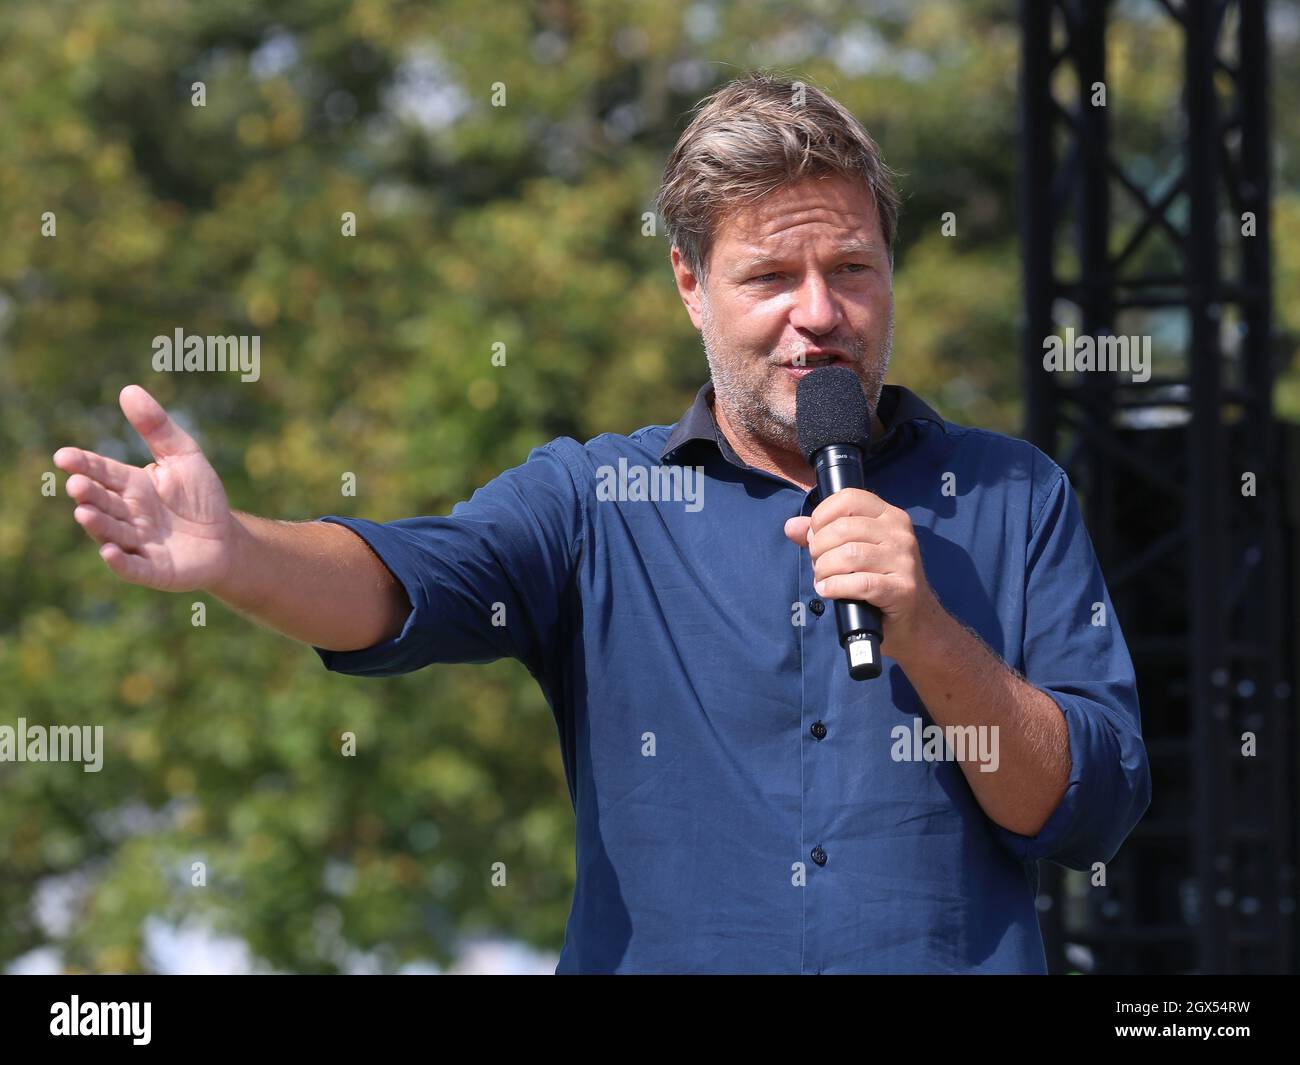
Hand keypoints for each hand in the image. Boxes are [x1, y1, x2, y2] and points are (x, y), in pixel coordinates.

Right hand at [54, 384, 239, 591]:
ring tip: (85, 512)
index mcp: (132, 485)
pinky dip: (120, 562)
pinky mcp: (153, 569)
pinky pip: (133, 567)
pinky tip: (109, 552)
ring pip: (111, 533)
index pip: (103, 472)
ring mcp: (138, 543)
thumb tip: (128, 390)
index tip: (64, 456)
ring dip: (97, 525)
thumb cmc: (201, 497)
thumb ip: (158, 428)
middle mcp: (128, 514)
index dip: (84, 465)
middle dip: (88, 494)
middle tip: (77, 485)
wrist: (226, 539)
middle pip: (103, 502)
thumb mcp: (185, 456)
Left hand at [783, 488, 941, 662]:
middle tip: (818, 564)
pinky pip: (860, 583)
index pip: (849, 498)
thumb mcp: (854, 551)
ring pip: (849, 555)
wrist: (913, 618)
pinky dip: (836, 587)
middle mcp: (900, 533)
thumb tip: (791, 526)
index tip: (815, 535)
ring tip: (823, 579)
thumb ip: (822, 535)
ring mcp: (903, 561)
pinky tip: (829, 591)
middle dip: (819, 548)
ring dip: (825, 570)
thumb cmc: (879, 579)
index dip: (822, 516)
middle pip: (843, 529)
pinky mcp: (902, 589)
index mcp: (889, 515)